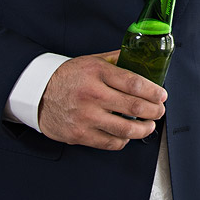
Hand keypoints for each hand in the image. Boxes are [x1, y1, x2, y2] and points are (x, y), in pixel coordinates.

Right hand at [37, 50, 165, 149]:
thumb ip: (117, 60)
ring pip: (125, 129)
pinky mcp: (79, 134)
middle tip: (160, 110)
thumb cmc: (68, 77)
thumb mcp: (92, 61)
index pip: (134, 83)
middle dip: (154, 111)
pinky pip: (110, 142)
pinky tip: (127, 134)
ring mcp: (85, 116)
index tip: (162, 95)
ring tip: (149, 125)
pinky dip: (124, 140)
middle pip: (134, 107)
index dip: (153, 91)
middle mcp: (92, 94)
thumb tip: (142, 58)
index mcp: (97, 73)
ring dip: (144, 129)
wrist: (37, 94)